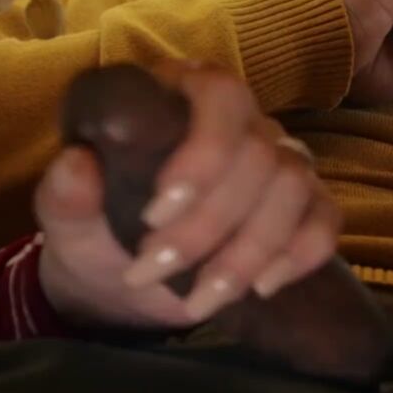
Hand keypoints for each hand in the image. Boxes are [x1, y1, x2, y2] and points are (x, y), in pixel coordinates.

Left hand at [35, 64, 341, 331]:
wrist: (120, 283)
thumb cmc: (96, 233)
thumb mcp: (67, 221)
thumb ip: (65, 193)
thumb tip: (76, 164)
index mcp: (181, 96)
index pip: (220, 94)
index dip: (201, 153)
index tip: (155, 214)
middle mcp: (242, 120)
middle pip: (258, 154)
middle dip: (206, 226)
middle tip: (149, 271)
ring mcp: (279, 161)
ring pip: (294, 187)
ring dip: (246, 252)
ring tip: (195, 299)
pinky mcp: (304, 208)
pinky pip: (327, 220)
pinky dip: (299, 255)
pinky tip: (260, 288)